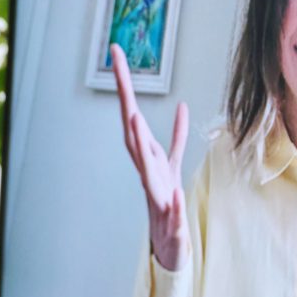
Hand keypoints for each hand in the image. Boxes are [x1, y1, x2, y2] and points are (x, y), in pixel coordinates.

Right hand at [112, 43, 190, 270]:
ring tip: (133, 117)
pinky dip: (172, 199)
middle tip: (117, 71)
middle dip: (125, 100)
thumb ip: (176, 136)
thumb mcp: (173, 164)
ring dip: (138, 142)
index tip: (116, 51)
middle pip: (132, 132)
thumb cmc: (166, 202)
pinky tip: (175, 191)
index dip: (124, 83)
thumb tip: (180, 107)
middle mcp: (145, 170)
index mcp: (146, 156)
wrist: (168, 244)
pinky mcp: (169, 218)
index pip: (132, 115)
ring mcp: (155, 193)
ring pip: (144, 167)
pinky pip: (172, 207)